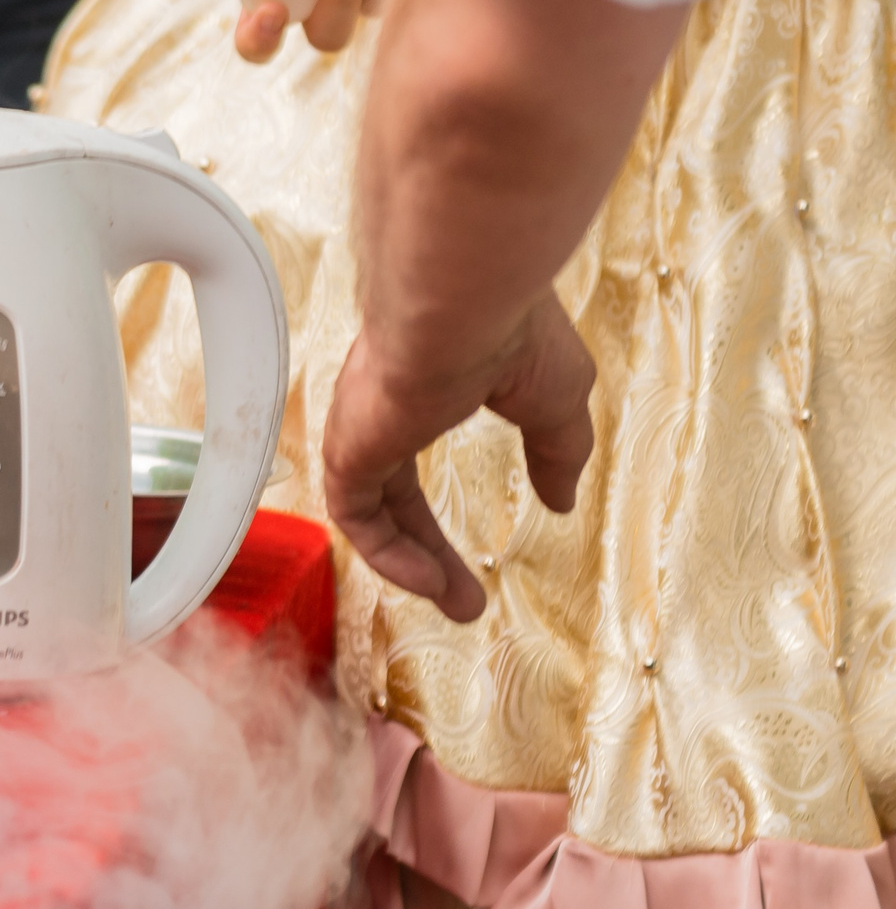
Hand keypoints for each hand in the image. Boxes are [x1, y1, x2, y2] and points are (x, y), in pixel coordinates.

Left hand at [322, 296, 596, 622]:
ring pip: (371, 511)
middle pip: (392, 496)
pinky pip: (355, 515)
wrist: (467, 303)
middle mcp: (380, 407)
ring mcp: (359, 426)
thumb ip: (556, 451)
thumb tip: (561, 500)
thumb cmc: (513, 330)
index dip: (436, 511)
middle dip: (427, 551)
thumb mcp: (555, 400)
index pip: (411, 459)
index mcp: (421, 384)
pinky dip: (388, 553)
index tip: (475, 554)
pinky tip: (428, 581)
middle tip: (465, 599)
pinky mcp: (348, 445)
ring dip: (412, 562)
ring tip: (458, 604)